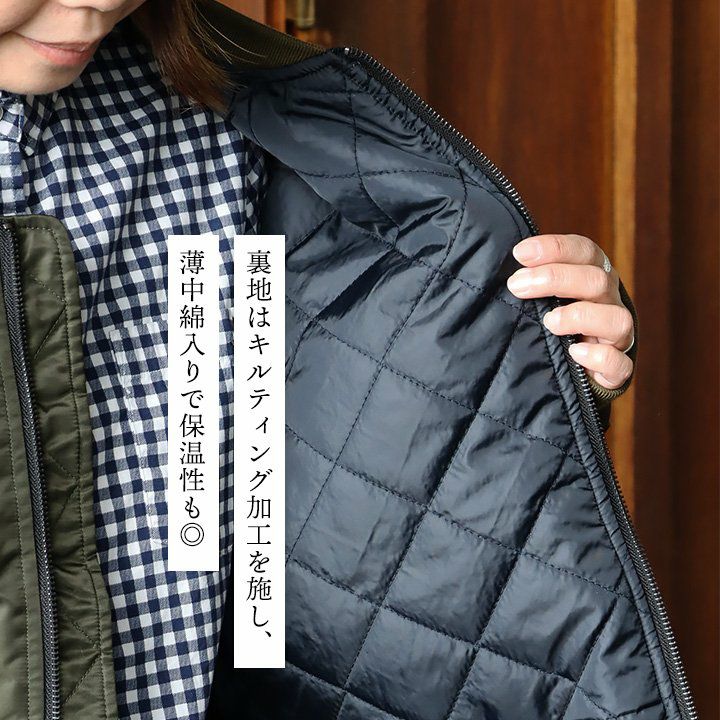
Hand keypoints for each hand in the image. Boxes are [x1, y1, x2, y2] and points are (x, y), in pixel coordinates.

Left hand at [506, 234, 633, 390]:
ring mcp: (615, 338)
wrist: (568, 372)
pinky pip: (619, 364)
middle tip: (517, 286)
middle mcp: (608, 303)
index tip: (520, 253)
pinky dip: (600, 357)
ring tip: (549, 322)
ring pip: (617, 319)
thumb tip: (498, 266)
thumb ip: (526, 281)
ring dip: (580, 316)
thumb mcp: (538, 298)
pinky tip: (575, 353)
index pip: (585, 251)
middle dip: (556, 277)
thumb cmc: (549, 325)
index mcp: (591, 278)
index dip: (555, 248)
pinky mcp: (616, 370)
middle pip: (598, 280)